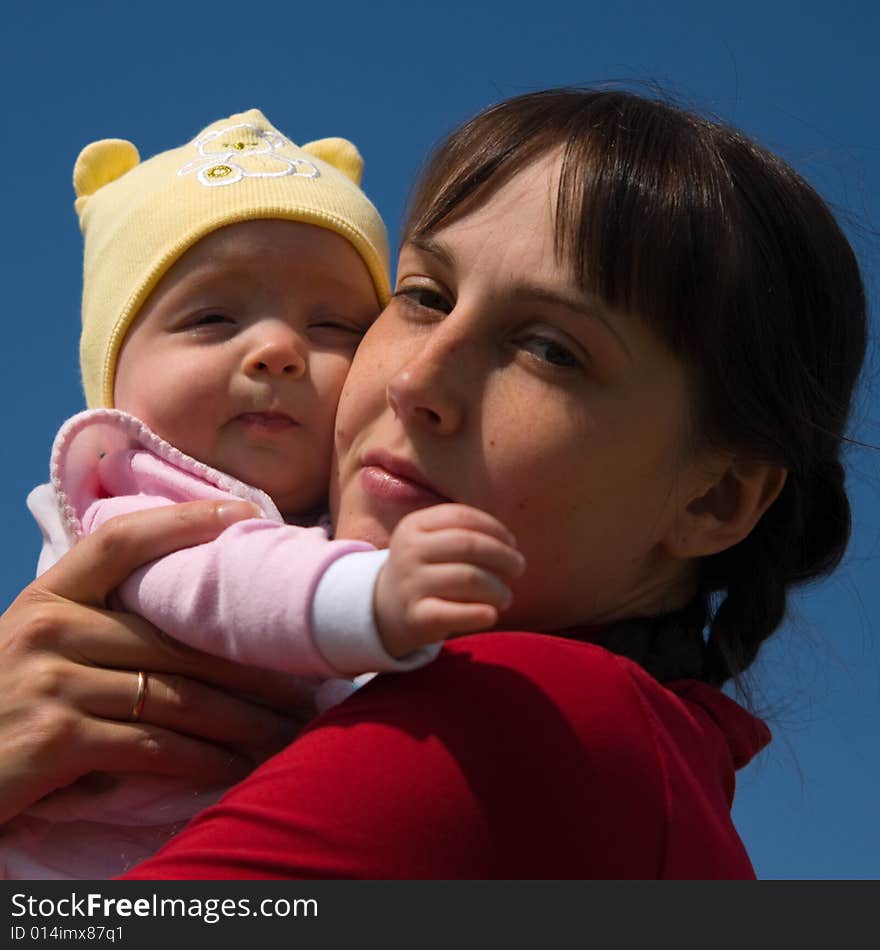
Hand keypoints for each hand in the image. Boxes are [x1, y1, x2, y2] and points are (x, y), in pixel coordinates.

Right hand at [0, 500, 310, 824]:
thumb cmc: (1, 710)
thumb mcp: (36, 650)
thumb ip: (96, 627)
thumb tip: (193, 622)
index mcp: (47, 597)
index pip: (122, 542)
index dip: (186, 522)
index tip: (248, 514)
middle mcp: (48, 628)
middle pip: (176, 640)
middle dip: (251, 667)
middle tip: (308, 680)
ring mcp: (50, 682)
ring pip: (177, 694)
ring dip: (244, 719)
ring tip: (290, 729)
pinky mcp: (55, 739)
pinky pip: (153, 744)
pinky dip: (205, 759)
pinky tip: (239, 766)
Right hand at [374, 504, 525, 657]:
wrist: (385, 609)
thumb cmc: (425, 570)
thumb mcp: (432, 542)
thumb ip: (466, 534)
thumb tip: (509, 545)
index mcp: (414, 526)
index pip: (462, 516)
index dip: (495, 528)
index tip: (512, 543)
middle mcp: (409, 551)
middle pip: (468, 544)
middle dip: (503, 556)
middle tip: (519, 568)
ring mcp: (410, 584)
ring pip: (469, 578)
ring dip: (498, 588)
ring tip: (506, 597)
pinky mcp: (415, 616)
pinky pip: (454, 613)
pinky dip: (479, 613)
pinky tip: (491, 614)